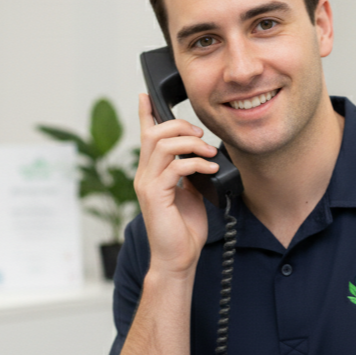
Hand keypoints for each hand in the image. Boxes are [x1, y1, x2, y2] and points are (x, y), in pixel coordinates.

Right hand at [134, 93, 218, 275]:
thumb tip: (203, 158)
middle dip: (179, 126)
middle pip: (153, 133)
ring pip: (161, 144)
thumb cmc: (183, 230)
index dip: (144, 114)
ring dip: (190, 143)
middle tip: (201, 136)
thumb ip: (191, 174)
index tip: (145, 95)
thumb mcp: (191, 194)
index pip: (145, 136)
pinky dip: (196, 164)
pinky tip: (211, 170)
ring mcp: (147, 185)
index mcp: (151, 173)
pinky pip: (174, 168)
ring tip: (209, 153)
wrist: (178, 258)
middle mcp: (144, 176)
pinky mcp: (155, 196)